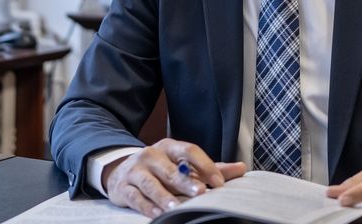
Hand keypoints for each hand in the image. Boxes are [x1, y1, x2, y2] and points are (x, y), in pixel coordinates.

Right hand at [102, 138, 247, 216]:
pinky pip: (136, 198)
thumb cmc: (159, 169)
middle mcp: (151, 155)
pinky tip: (157, 214)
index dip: (205, 165)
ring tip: (175, 207)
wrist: (120, 172)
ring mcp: (136, 171)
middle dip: (185, 181)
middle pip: (170, 169)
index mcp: (169, 147)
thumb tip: (241, 168)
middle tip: (200, 192)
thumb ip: (210, 168)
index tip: (219, 181)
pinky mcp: (124, 188)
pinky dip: (147, 207)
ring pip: (151, 183)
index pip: (189, 151)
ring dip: (164, 196)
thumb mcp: (181, 164)